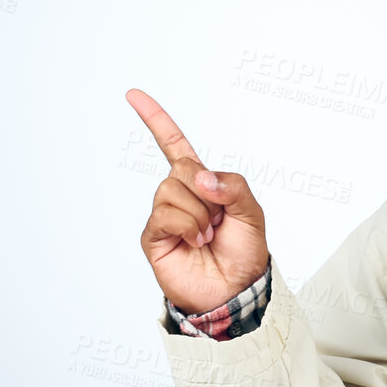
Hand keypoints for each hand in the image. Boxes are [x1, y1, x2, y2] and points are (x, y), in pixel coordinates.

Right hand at [126, 88, 269, 313]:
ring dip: (198, 213)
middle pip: (180, 167)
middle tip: (217, 219)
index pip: (174, 144)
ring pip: (171, 189)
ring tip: (206, 235)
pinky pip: (164, 214)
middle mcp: (179, 195)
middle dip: (205, 191)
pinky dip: (186, 226)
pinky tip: (194, 242)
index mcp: (202, 183)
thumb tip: (199, 177)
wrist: (234, 291)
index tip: (133, 95)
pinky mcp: (153, 236)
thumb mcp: (252, 212)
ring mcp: (164, 215)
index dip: (155, 119)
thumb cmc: (244, 253)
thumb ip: (233, 186)